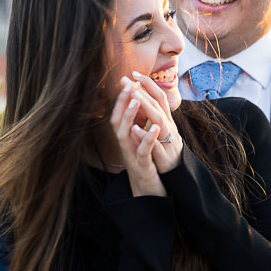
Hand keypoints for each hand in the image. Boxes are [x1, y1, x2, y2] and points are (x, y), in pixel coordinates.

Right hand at [110, 81, 166, 196]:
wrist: (147, 191)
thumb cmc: (144, 164)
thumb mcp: (139, 142)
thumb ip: (138, 126)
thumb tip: (138, 104)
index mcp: (126, 138)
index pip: (119, 114)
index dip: (122, 97)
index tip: (127, 80)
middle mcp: (125, 145)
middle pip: (117, 120)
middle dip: (122, 101)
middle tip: (128, 84)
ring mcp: (131, 155)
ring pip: (125, 134)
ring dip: (130, 116)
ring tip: (136, 100)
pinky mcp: (142, 166)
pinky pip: (143, 152)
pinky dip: (147, 139)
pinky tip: (154, 128)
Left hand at [127, 71, 182, 173]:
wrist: (177, 174)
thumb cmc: (167, 150)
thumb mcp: (163, 130)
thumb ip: (155, 115)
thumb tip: (143, 97)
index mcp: (168, 121)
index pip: (160, 97)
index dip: (148, 84)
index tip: (134, 73)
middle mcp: (169, 127)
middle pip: (159, 105)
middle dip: (144, 91)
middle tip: (129, 79)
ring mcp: (168, 141)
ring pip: (159, 121)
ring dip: (146, 107)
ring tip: (134, 95)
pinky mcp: (164, 157)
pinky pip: (155, 144)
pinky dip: (145, 135)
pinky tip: (134, 128)